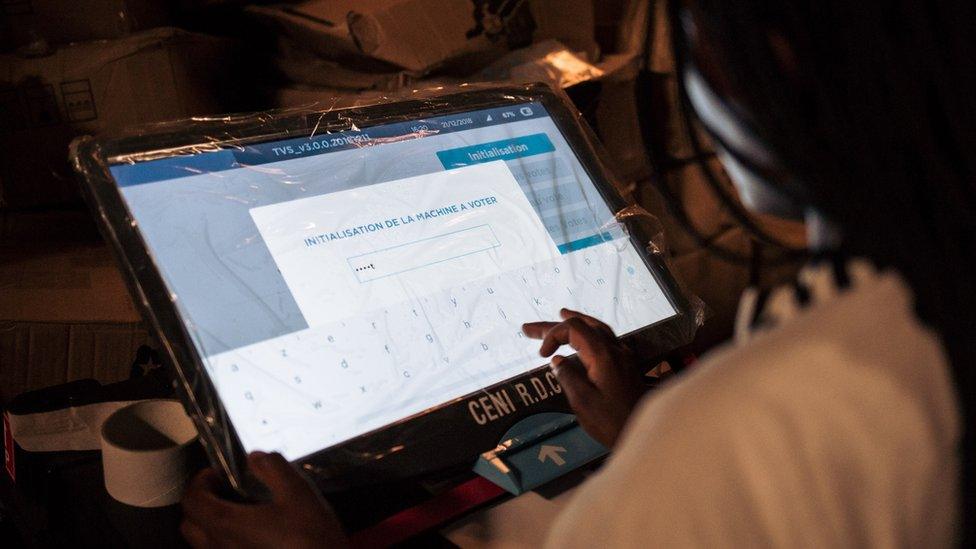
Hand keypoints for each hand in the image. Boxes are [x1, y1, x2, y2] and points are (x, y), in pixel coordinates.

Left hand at [181, 452, 348, 548]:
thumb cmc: (310, 535)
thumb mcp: (299, 494)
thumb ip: (273, 469)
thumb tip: (254, 457)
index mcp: (227, 524)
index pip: (192, 500)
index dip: (199, 481)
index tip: (218, 472)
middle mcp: (220, 547)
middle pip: (190, 524)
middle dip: (200, 502)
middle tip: (224, 489)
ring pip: (203, 543)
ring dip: (211, 522)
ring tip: (239, 510)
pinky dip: (225, 538)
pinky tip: (253, 532)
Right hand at [523, 308, 644, 446]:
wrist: (644, 433)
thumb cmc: (611, 422)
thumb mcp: (582, 401)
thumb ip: (567, 376)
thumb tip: (557, 360)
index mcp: (602, 355)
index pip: (573, 329)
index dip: (552, 336)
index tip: (542, 355)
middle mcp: (614, 350)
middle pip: (583, 326)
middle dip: (554, 326)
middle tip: (528, 328)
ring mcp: (623, 356)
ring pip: (598, 329)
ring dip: (577, 322)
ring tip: (561, 315)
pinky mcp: (626, 366)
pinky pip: (607, 339)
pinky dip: (591, 332)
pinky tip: (586, 338)